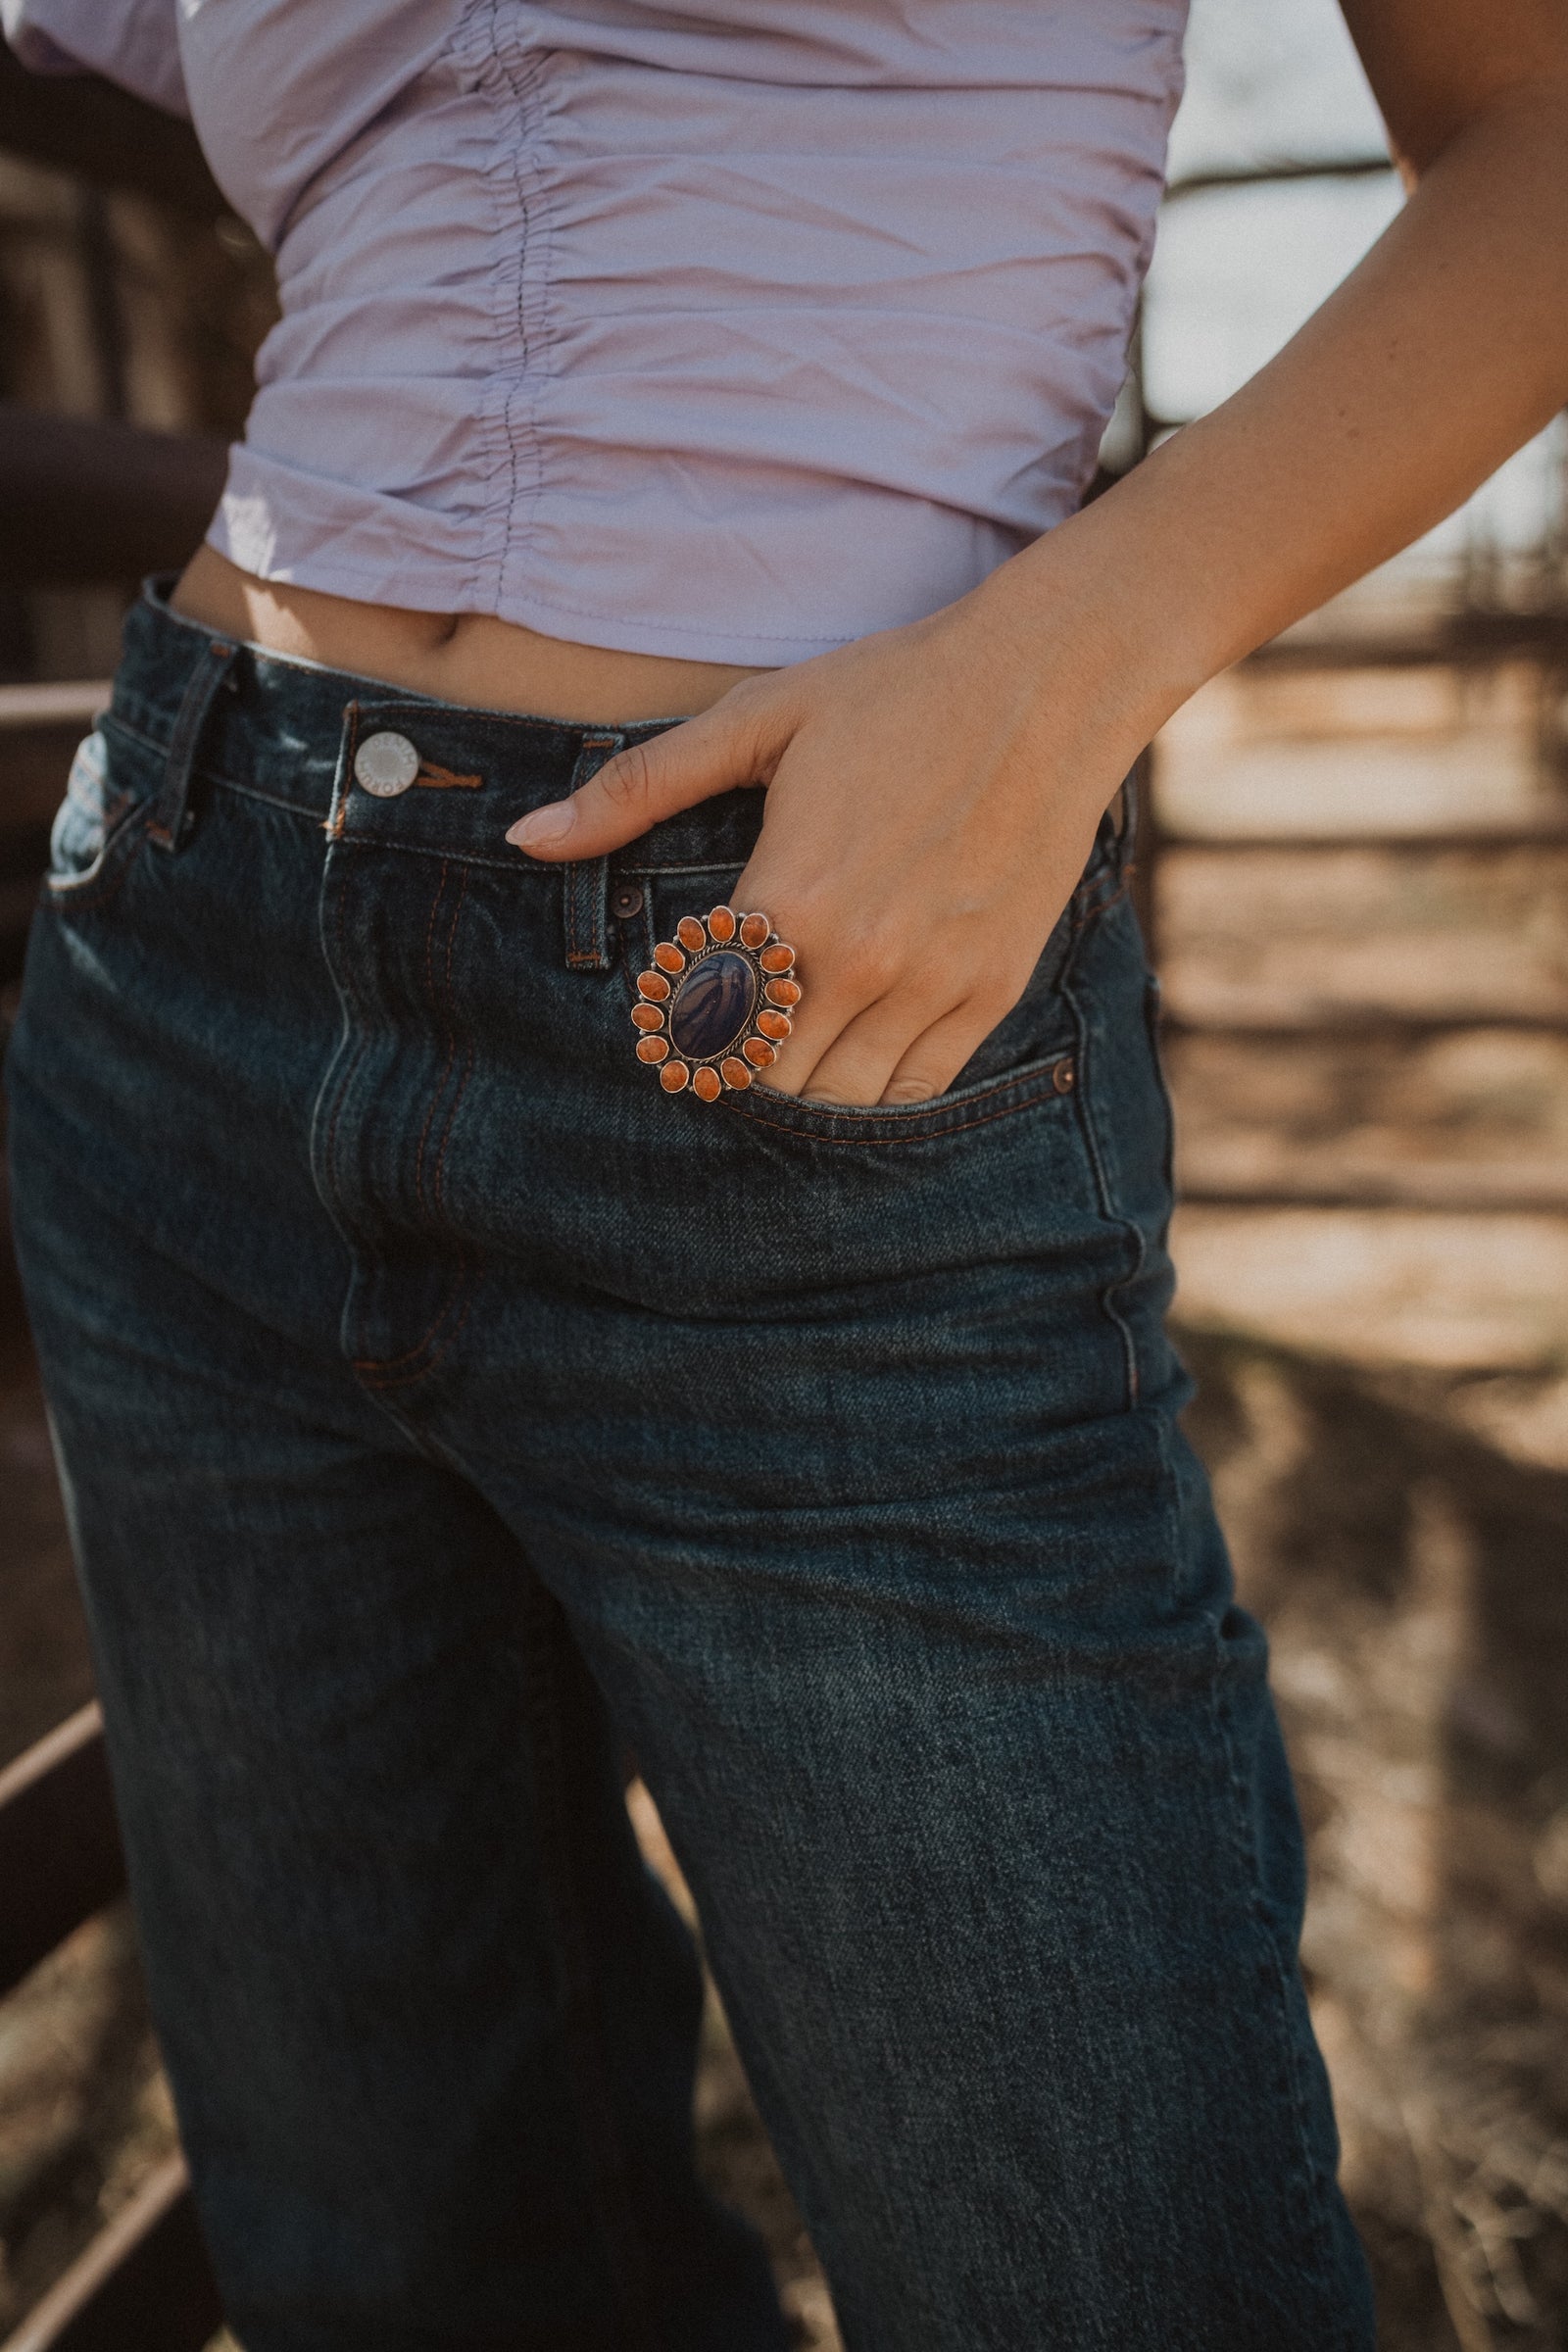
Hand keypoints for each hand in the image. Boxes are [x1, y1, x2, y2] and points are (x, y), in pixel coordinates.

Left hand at [506, 582, 1128, 1105]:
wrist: (1049, 682)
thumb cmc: (895, 691)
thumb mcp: (754, 722)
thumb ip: (636, 789)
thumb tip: (527, 837)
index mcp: (788, 899)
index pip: (702, 1026)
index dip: (679, 1033)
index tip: (676, 1016)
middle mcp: (858, 959)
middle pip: (767, 1078)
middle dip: (737, 1066)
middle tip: (731, 1032)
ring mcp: (932, 983)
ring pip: (841, 1100)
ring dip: (805, 1086)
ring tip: (792, 1040)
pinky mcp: (991, 990)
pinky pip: (918, 1088)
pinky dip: (878, 1088)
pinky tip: (858, 1047)